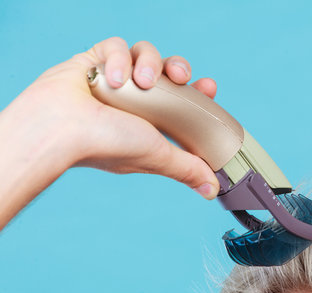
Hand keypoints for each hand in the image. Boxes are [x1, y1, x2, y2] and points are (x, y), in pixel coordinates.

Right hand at [2, 37, 219, 198]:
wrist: (62, 129)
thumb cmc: (107, 145)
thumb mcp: (159, 157)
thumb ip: (187, 169)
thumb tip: (212, 190)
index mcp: (150, 122)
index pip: (182, 100)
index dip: (198, 92)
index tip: (209, 87)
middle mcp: (135, 100)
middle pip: (168, 71)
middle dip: (179, 67)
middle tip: (181, 76)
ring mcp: (114, 80)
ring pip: (145, 53)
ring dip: (149, 62)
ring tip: (141, 81)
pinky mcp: (93, 62)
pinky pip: (115, 46)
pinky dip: (117, 58)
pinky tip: (112, 77)